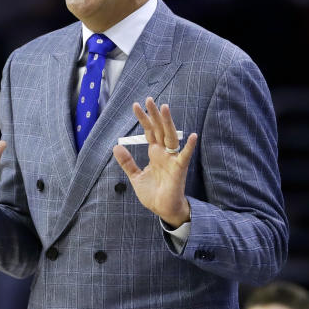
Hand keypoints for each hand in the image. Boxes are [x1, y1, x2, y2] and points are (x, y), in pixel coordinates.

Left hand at [113, 97, 197, 226]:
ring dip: (168, 122)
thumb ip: (127, 162)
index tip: (136, 105)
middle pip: (159, 129)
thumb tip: (116, 146)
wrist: (163, 210)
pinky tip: (192, 136)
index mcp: (155, 153)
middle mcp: (164, 153)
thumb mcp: (136, 176)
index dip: (144, 119)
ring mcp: (172, 159)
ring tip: (164, 107)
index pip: (149, 131)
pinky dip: (189, 147)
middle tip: (149, 99)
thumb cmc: (153, 194)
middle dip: (154, 114)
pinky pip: (185, 156)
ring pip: (170, 136)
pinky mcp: (179, 169)